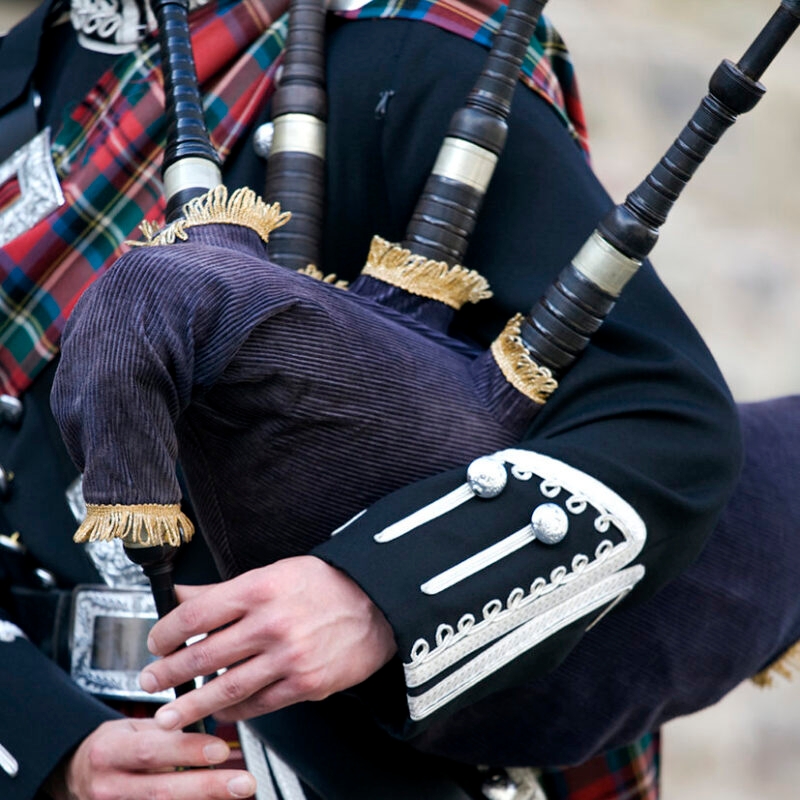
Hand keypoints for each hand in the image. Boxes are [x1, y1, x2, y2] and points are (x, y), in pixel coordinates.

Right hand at [44, 718, 256, 799]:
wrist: (74, 776)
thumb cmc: (111, 748)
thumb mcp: (130, 728)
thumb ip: (165, 731)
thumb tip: (209, 725)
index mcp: (109, 752)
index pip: (151, 750)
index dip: (187, 750)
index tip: (221, 749)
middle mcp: (109, 787)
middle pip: (163, 791)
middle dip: (208, 787)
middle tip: (244, 783)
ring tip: (237, 796)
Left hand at [140, 556, 396, 730]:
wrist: (379, 604)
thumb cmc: (327, 584)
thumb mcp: (275, 573)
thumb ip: (226, 590)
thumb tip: (182, 596)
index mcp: (259, 589)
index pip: (195, 614)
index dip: (165, 632)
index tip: (155, 642)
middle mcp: (271, 624)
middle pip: (202, 656)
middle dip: (167, 674)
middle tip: (150, 682)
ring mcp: (288, 657)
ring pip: (226, 688)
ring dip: (192, 705)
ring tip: (169, 715)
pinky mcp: (305, 684)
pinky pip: (259, 704)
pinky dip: (235, 711)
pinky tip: (221, 712)